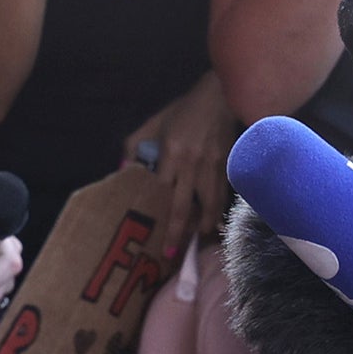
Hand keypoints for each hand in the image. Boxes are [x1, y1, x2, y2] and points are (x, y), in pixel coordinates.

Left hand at [126, 72, 236, 260]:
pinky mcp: (228, 167)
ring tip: (199, 240)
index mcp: (171, 154)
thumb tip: (123, 172)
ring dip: (204, 226)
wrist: (219, 98)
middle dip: (179, 233)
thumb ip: (134, 147)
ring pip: (210, 205)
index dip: (159, 217)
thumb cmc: (182, 112)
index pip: (162, 192)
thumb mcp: (152, 124)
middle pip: (185, 206)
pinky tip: (216, 222)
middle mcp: (192, 164)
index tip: (154, 234)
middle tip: (173, 255)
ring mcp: (213, 167)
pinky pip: (223, 196)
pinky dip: (219, 211)